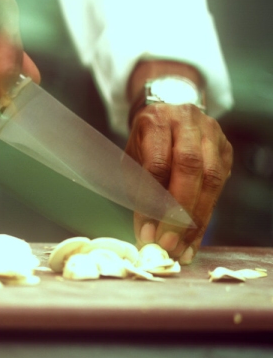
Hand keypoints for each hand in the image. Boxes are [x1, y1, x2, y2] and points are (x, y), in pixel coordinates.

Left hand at [126, 103, 232, 263]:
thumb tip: (146, 233)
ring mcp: (211, 135)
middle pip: (189, 169)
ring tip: (182, 247)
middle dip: (179, 212)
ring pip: (210, 179)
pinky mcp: (226, 150)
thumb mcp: (132, 157)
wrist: (169, 109)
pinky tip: (194, 236)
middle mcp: (187, 123)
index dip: (153, 202)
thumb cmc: (145, 140)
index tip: (146, 232)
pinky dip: (206, 215)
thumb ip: (138, 188)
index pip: (157, 165)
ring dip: (196, 219)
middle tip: (168, 243)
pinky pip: (219, 186)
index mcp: (157, 122)